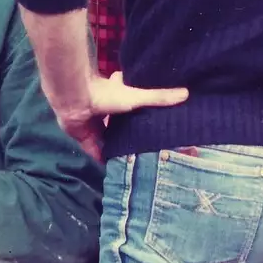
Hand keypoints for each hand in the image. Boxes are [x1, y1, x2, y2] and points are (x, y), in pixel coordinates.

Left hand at [58, 73, 188, 160]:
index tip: (153, 127)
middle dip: (129, 136)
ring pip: (108, 140)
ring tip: (133, 163)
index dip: (140, 116)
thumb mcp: (137, 97)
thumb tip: (186, 93)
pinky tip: (114, 169)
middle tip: (144, 151)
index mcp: (118, 100)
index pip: (132, 108)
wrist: (76, 99)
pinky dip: (103, 160)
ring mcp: (94, 125)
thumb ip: (159, 97)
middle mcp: (106, 112)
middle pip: (119, 127)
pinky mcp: (84, 137)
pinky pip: (95, 152)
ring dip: (116, 149)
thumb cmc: (107, 95)